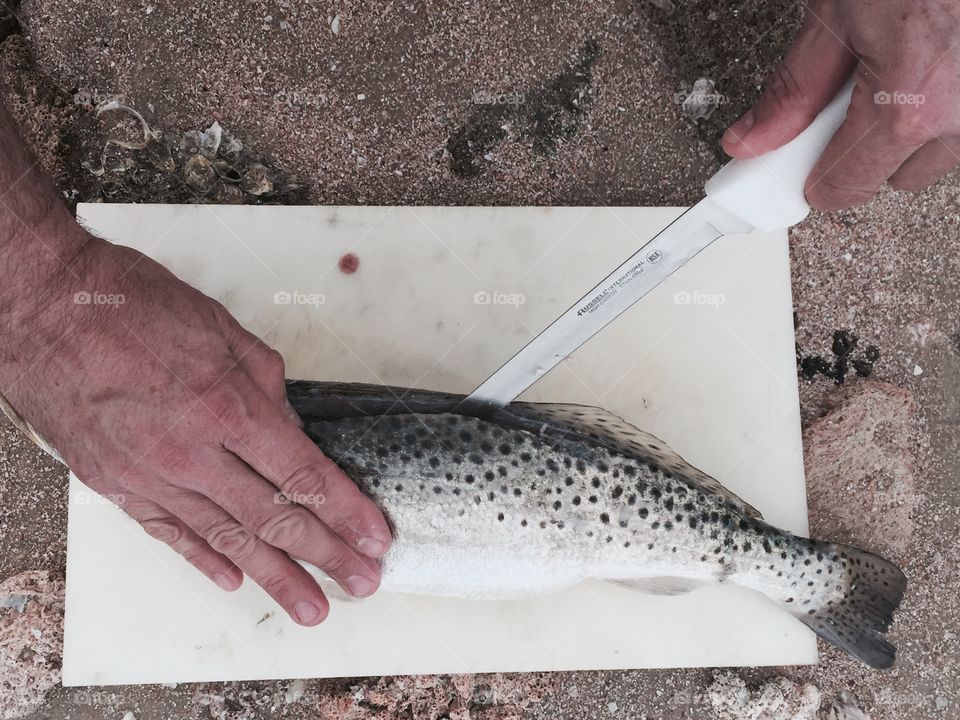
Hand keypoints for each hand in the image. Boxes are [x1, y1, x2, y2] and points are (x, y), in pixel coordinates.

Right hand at [0, 231, 391, 624]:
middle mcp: (191, 452)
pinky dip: (204, 559)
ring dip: (273, 577)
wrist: (44, 307)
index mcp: (227, 406)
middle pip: (274, 519)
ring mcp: (150, 474)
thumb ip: (266, 387)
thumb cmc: (132, 305)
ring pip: (225, 539)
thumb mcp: (223, 332)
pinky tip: (235, 581)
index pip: (303, 475)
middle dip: (325, 556)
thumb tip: (291, 430)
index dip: (345, 512)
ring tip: (309, 607)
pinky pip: (168, 533)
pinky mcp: (116, 484)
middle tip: (361, 583)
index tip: (374, 538)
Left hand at [722, 0, 959, 209]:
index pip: (844, 188)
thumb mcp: (835, 16)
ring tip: (896, 67)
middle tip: (848, 99)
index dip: (812, 180)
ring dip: (910, 129)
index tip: (796, 171)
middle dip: (863, 149)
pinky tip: (928, 65)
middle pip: (892, 179)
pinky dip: (944, 105)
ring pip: (937, 155)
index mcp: (908, 104)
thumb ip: (792, 90)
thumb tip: (752, 140)